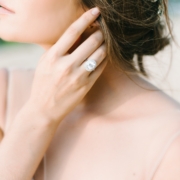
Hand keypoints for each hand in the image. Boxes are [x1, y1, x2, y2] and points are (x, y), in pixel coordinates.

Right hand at [26, 7, 106, 123]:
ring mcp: (78, 77)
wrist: (45, 109)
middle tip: (102, 30)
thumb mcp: (45, 63)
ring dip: (105, 45)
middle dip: (100, 33)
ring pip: (99, 54)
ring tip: (105, 42)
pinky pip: (100, 68)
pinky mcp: (86, 86)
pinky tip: (104, 56)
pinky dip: (104, 59)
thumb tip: (77, 35)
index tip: (96, 11)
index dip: (86, 18)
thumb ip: (59, 49)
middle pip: (91, 41)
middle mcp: (66, 65)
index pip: (72, 31)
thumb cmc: (43, 84)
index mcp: (53, 57)